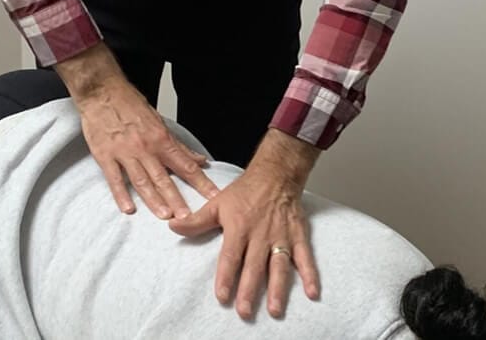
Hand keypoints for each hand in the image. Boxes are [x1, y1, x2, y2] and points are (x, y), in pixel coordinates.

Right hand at [58, 47, 218, 218]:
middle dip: (177, 199)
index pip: (185, 165)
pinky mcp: (105, 156)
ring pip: (142, 181)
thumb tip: (199, 160)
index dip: (200, 182)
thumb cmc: (131, 105)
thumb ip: (178, 145)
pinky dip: (121, 194)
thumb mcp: (159, 122)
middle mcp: (145, 148)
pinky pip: (115, 179)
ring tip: (165, 216)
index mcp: (161, 139)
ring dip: (154, 200)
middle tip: (188, 217)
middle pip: (164, 178)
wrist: (102, 92)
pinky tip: (128, 208)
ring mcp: (124, 153)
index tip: (212, 196)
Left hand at [171, 131, 321, 319]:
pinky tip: (312, 292)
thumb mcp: (217, 203)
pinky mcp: (297, 235)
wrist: (276, 173)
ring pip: (279, 265)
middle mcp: (261, 234)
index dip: (226, 276)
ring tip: (275, 310)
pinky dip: (310, 274)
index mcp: (239, 227)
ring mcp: (281, 236)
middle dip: (249, 290)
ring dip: (278, 288)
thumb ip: (197, 220)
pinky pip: (305, 257)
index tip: (222, 296)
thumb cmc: (246, 190)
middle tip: (245, 312)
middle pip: (254, 266)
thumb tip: (173, 226)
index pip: (231, 256)